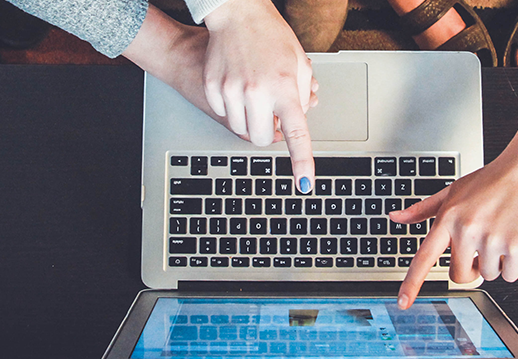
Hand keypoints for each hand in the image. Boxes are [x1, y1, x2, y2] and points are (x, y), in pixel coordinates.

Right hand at [202, 0, 315, 192]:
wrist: (237, 14)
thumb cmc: (271, 36)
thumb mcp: (299, 64)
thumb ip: (302, 96)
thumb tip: (298, 121)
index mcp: (285, 87)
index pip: (297, 133)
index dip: (302, 162)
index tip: (304, 183)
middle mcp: (257, 91)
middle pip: (262, 139)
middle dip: (268, 133)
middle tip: (271, 114)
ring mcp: (231, 90)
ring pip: (241, 129)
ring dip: (250, 120)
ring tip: (255, 94)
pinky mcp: (212, 87)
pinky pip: (223, 114)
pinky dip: (232, 107)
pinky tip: (237, 85)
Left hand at [390, 129, 517, 308]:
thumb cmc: (491, 180)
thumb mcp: (452, 190)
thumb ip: (423, 209)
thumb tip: (395, 217)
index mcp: (448, 219)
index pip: (424, 258)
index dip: (412, 283)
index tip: (403, 303)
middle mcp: (467, 231)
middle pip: (459, 276)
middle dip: (470, 269)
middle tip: (480, 249)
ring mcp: (492, 240)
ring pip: (487, 275)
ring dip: (494, 263)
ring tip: (499, 234)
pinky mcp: (517, 247)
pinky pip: (509, 275)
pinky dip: (513, 264)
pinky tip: (514, 239)